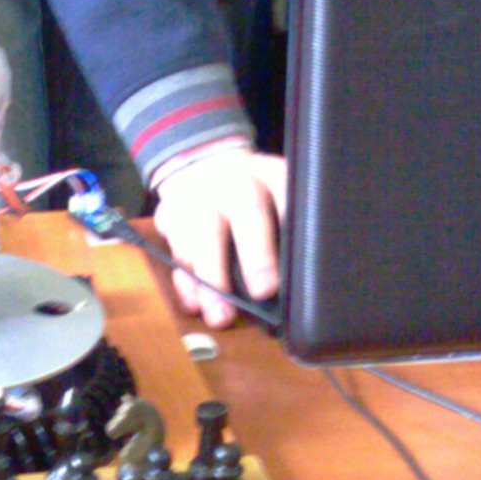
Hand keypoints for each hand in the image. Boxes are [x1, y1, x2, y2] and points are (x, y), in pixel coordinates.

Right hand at [152, 145, 286, 330]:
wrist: (199, 162)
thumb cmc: (251, 191)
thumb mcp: (277, 190)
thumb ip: (291, 221)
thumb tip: (310, 272)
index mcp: (270, 176)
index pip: (286, 198)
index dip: (295, 230)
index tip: (293, 267)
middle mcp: (234, 183)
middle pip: (245, 214)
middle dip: (255, 255)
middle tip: (263, 292)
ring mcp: (198, 198)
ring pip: (201, 239)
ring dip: (210, 282)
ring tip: (221, 317)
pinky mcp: (170, 217)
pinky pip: (175, 253)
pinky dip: (184, 282)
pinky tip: (195, 305)